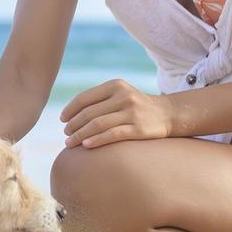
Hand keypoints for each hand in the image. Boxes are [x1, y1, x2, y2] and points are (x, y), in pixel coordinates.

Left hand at [60, 79, 174, 147]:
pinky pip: (112, 135)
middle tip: (66, 134)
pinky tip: (86, 146)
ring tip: (70, 143)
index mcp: (115, 85)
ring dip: (80, 135)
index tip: (62, 119)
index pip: (85, 98)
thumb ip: (99, 100)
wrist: (168, 114)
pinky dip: (97, 140)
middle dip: (73, 124)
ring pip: (98, 124)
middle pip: (89, 113)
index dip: (70, 109)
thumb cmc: (136, 106)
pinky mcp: (139, 128)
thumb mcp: (120, 94)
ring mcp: (132, 112)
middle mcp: (123, 96)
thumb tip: (70, 114)